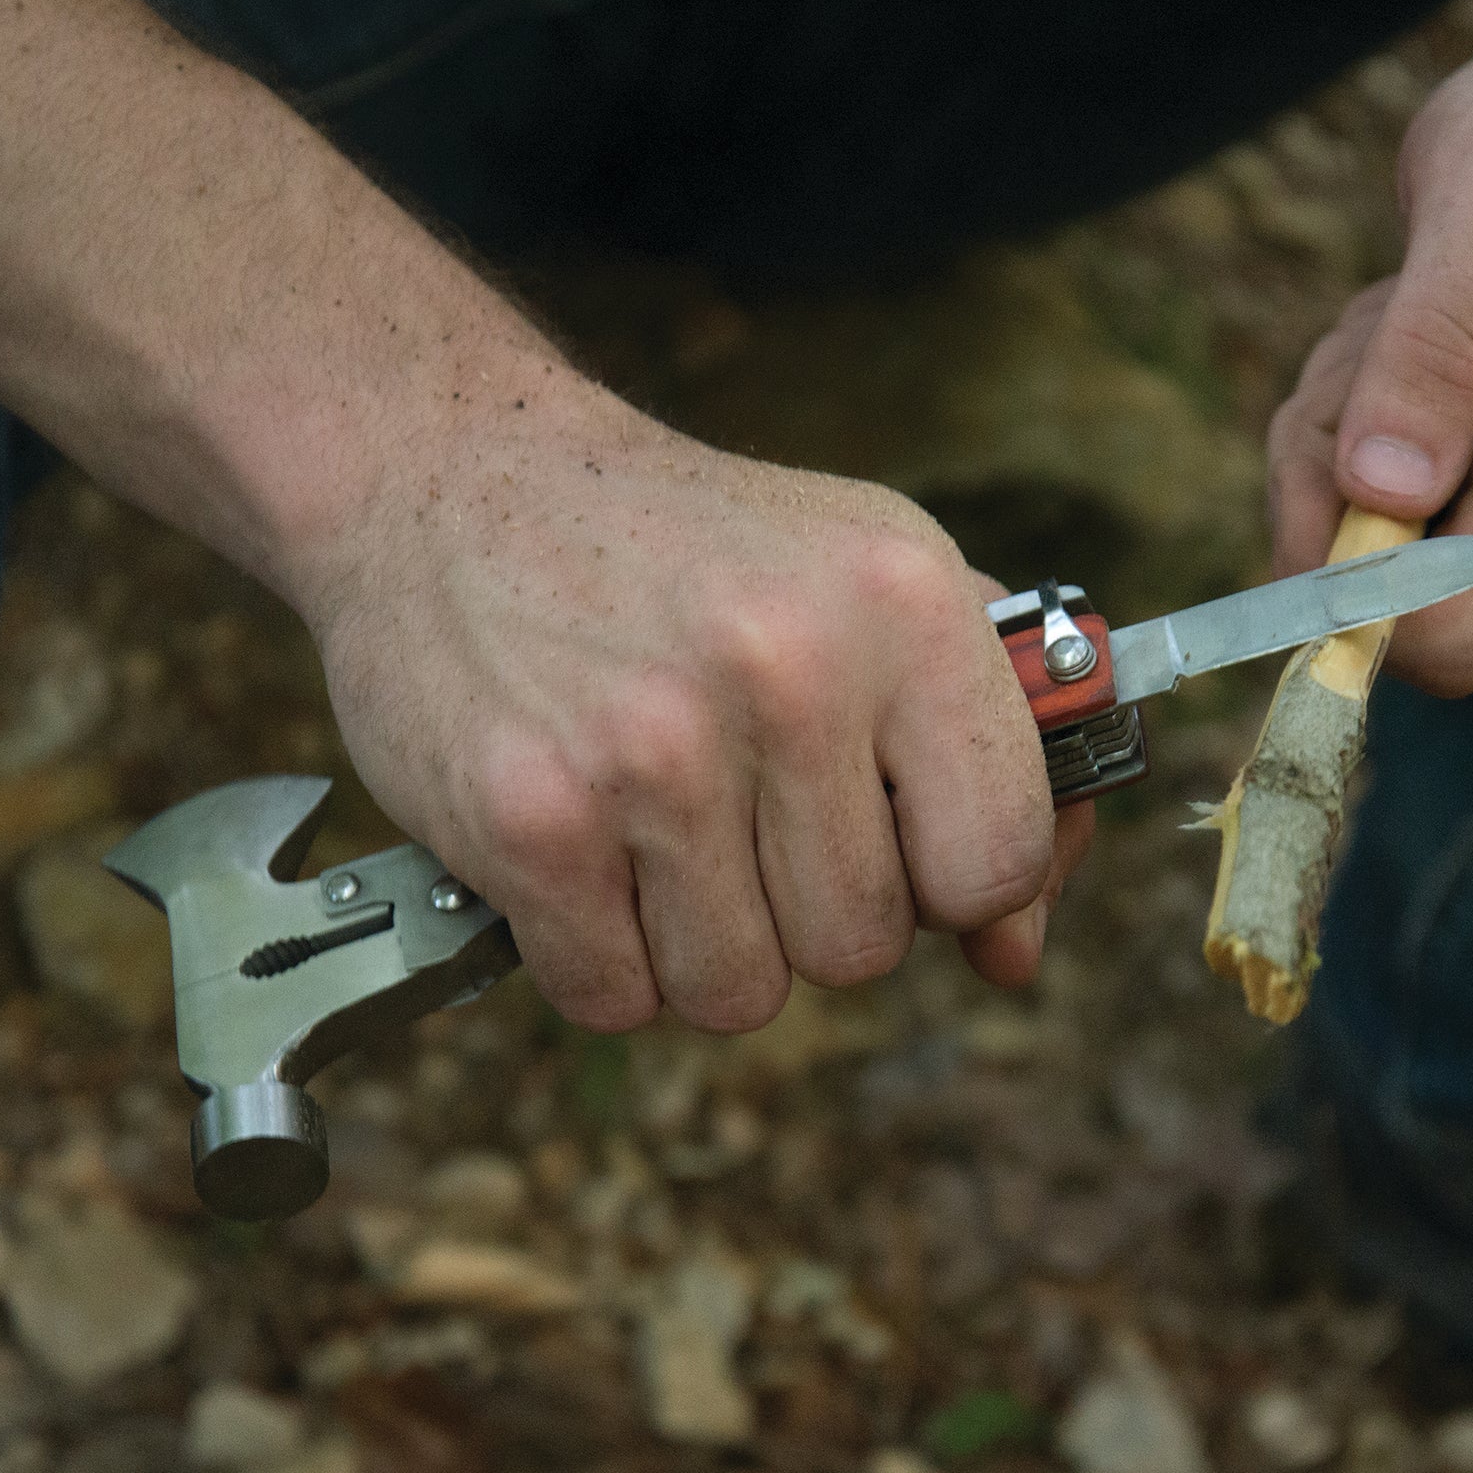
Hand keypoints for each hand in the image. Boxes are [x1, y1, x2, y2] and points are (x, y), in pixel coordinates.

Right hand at [287, 378, 1091, 1033]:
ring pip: (739, 993)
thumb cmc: (691, 555)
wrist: (455, 476)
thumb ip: (981, 759)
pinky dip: (595, 956)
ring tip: (657, 826)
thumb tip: (1017, 953)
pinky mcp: (532, 818)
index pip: (1004, 856)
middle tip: (744, 813)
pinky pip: (614, 996)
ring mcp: (655, 750)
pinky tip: (581, 847)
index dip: (954, 884)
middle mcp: (790, 668)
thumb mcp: (870, 592)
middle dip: (807, 912)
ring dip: (698, 944)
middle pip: (863, 946)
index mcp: (904, 603)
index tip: (898, 842)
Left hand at [1267, 26, 1472, 693]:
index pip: (1448, 631)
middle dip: (1337, 474)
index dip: (1342, 583)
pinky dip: (1402, 441)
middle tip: (1381, 330)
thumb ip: (1438, 343)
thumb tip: (1380, 494)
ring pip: (1398, 552)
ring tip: (1430, 313)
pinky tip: (1460, 347)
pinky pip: (1434, 521)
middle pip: (1391, 595)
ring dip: (1362, 440)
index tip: (1330, 446)